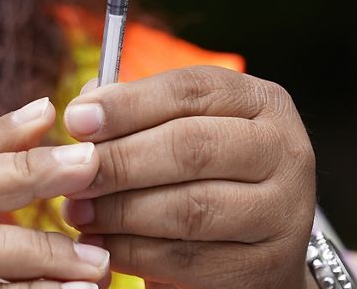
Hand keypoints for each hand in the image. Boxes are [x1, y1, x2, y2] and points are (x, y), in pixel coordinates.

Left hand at [60, 67, 316, 287]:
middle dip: (120, 160)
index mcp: (263, 102)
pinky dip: (134, 253)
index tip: (76, 119)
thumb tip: (84, 106)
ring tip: (77, 211)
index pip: (192, 90)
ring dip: (120, 211)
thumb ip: (138, 113)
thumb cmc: (206, 175)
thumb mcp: (184, 129)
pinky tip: (101, 245)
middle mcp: (285, 151)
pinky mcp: (267, 266)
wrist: (259, 247)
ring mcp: (283, 213)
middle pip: (191, 147)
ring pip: (190, 208)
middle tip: (71, 174)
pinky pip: (188, 260)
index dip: (128, 103)